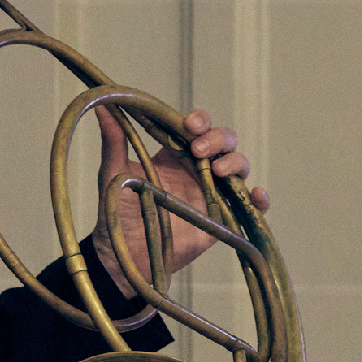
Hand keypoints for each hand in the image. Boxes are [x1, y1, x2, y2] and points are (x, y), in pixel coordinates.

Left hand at [90, 107, 270, 297]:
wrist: (125, 255)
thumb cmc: (118, 212)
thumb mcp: (114, 173)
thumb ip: (114, 141)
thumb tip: (101, 106)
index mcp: (175, 154)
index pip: (198, 127)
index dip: (200, 121)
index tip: (190, 125)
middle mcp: (198, 169)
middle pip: (224, 141)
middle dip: (218, 139)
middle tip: (200, 151)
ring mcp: (213, 193)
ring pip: (239, 167)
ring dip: (235, 162)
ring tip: (217, 173)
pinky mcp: (224, 219)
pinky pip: (250, 206)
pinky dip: (261, 199)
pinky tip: (258, 195)